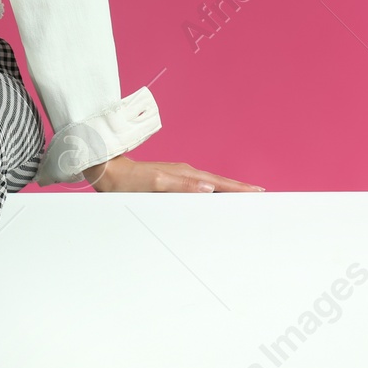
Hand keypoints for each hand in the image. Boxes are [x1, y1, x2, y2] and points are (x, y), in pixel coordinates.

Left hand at [82, 156, 263, 192]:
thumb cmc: (127, 181)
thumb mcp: (154, 184)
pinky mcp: (170, 180)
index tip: (258, 193)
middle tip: (259, 194)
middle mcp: (185, 173)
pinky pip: (197, 187)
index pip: (219, 183)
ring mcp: (178, 175)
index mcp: (186, 174)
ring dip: (227, 190)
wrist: (107, 171)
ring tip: (243, 196)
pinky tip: (212, 196)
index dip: (238, 189)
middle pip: (218, 182)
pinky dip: (211, 191)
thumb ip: (181, 186)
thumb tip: (208, 188)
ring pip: (209, 184)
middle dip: (239, 188)